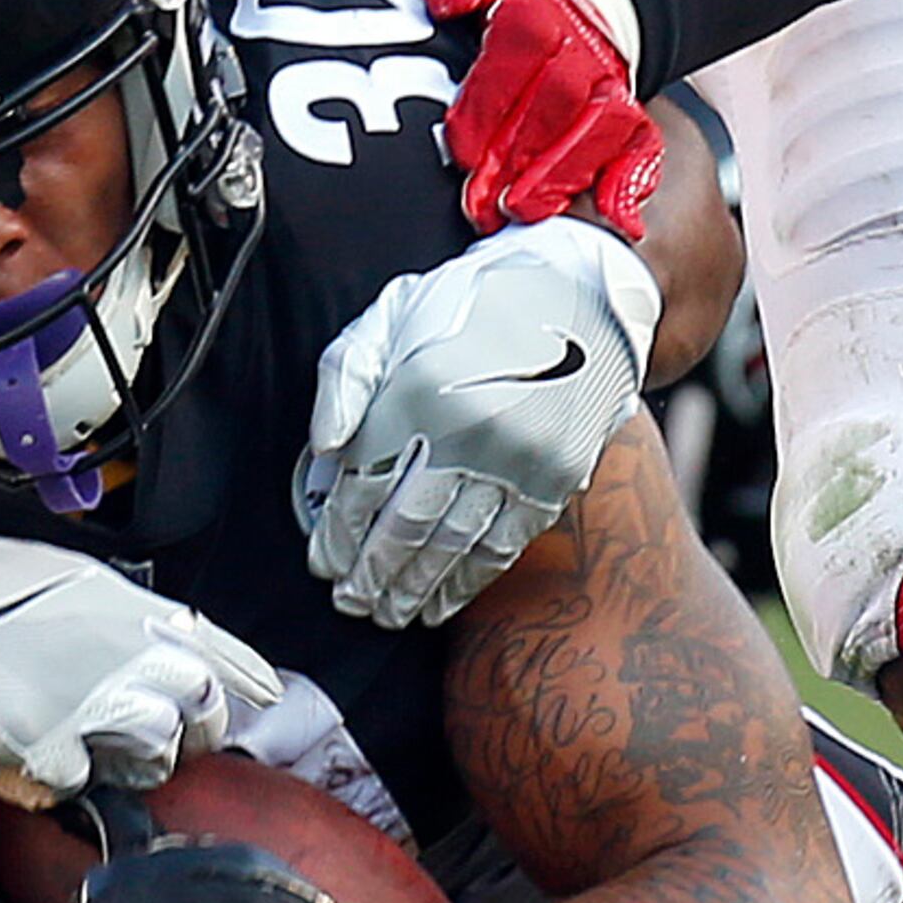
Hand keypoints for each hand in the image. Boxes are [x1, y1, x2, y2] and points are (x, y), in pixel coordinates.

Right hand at [0, 497, 280, 795]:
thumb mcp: (62, 576)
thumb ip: (120, 612)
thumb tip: (160, 639)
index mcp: (126, 603)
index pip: (221, 651)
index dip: (245, 684)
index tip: (254, 701)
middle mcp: (119, 647)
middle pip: (201, 709)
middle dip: (195, 733)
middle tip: (171, 743)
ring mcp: (83, 697)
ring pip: (155, 752)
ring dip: (136, 764)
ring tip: (107, 761)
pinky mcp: (40, 742)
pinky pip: (81, 784)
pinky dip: (64, 785)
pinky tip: (37, 769)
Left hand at [306, 217, 659, 627]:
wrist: (579, 290)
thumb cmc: (472, 303)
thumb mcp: (393, 313)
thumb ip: (346, 377)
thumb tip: (324, 446)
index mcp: (416, 391)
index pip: (363, 484)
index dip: (338, 533)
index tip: (324, 563)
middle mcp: (466, 430)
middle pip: (404, 525)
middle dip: (371, 574)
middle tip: (352, 602)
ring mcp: (515, 457)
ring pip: (452, 544)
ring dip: (415, 588)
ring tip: (389, 612)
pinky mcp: (554, 475)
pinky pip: (504, 543)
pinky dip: (469, 580)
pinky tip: (443, 601)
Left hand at [406, 0, 663, 237]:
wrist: (571, 5)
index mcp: (535, 8)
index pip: (522, 42)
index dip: (492, 95)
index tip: (460, 144)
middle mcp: (578, 47)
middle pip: (561, 95)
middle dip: (520, 151)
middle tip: (478, 199)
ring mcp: (607, 84)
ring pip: (603, 125)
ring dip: (563, 172)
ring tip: (522, 211)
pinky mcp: (627, 118)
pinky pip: (642, 146)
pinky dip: (631, 180)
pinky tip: (615, 215)